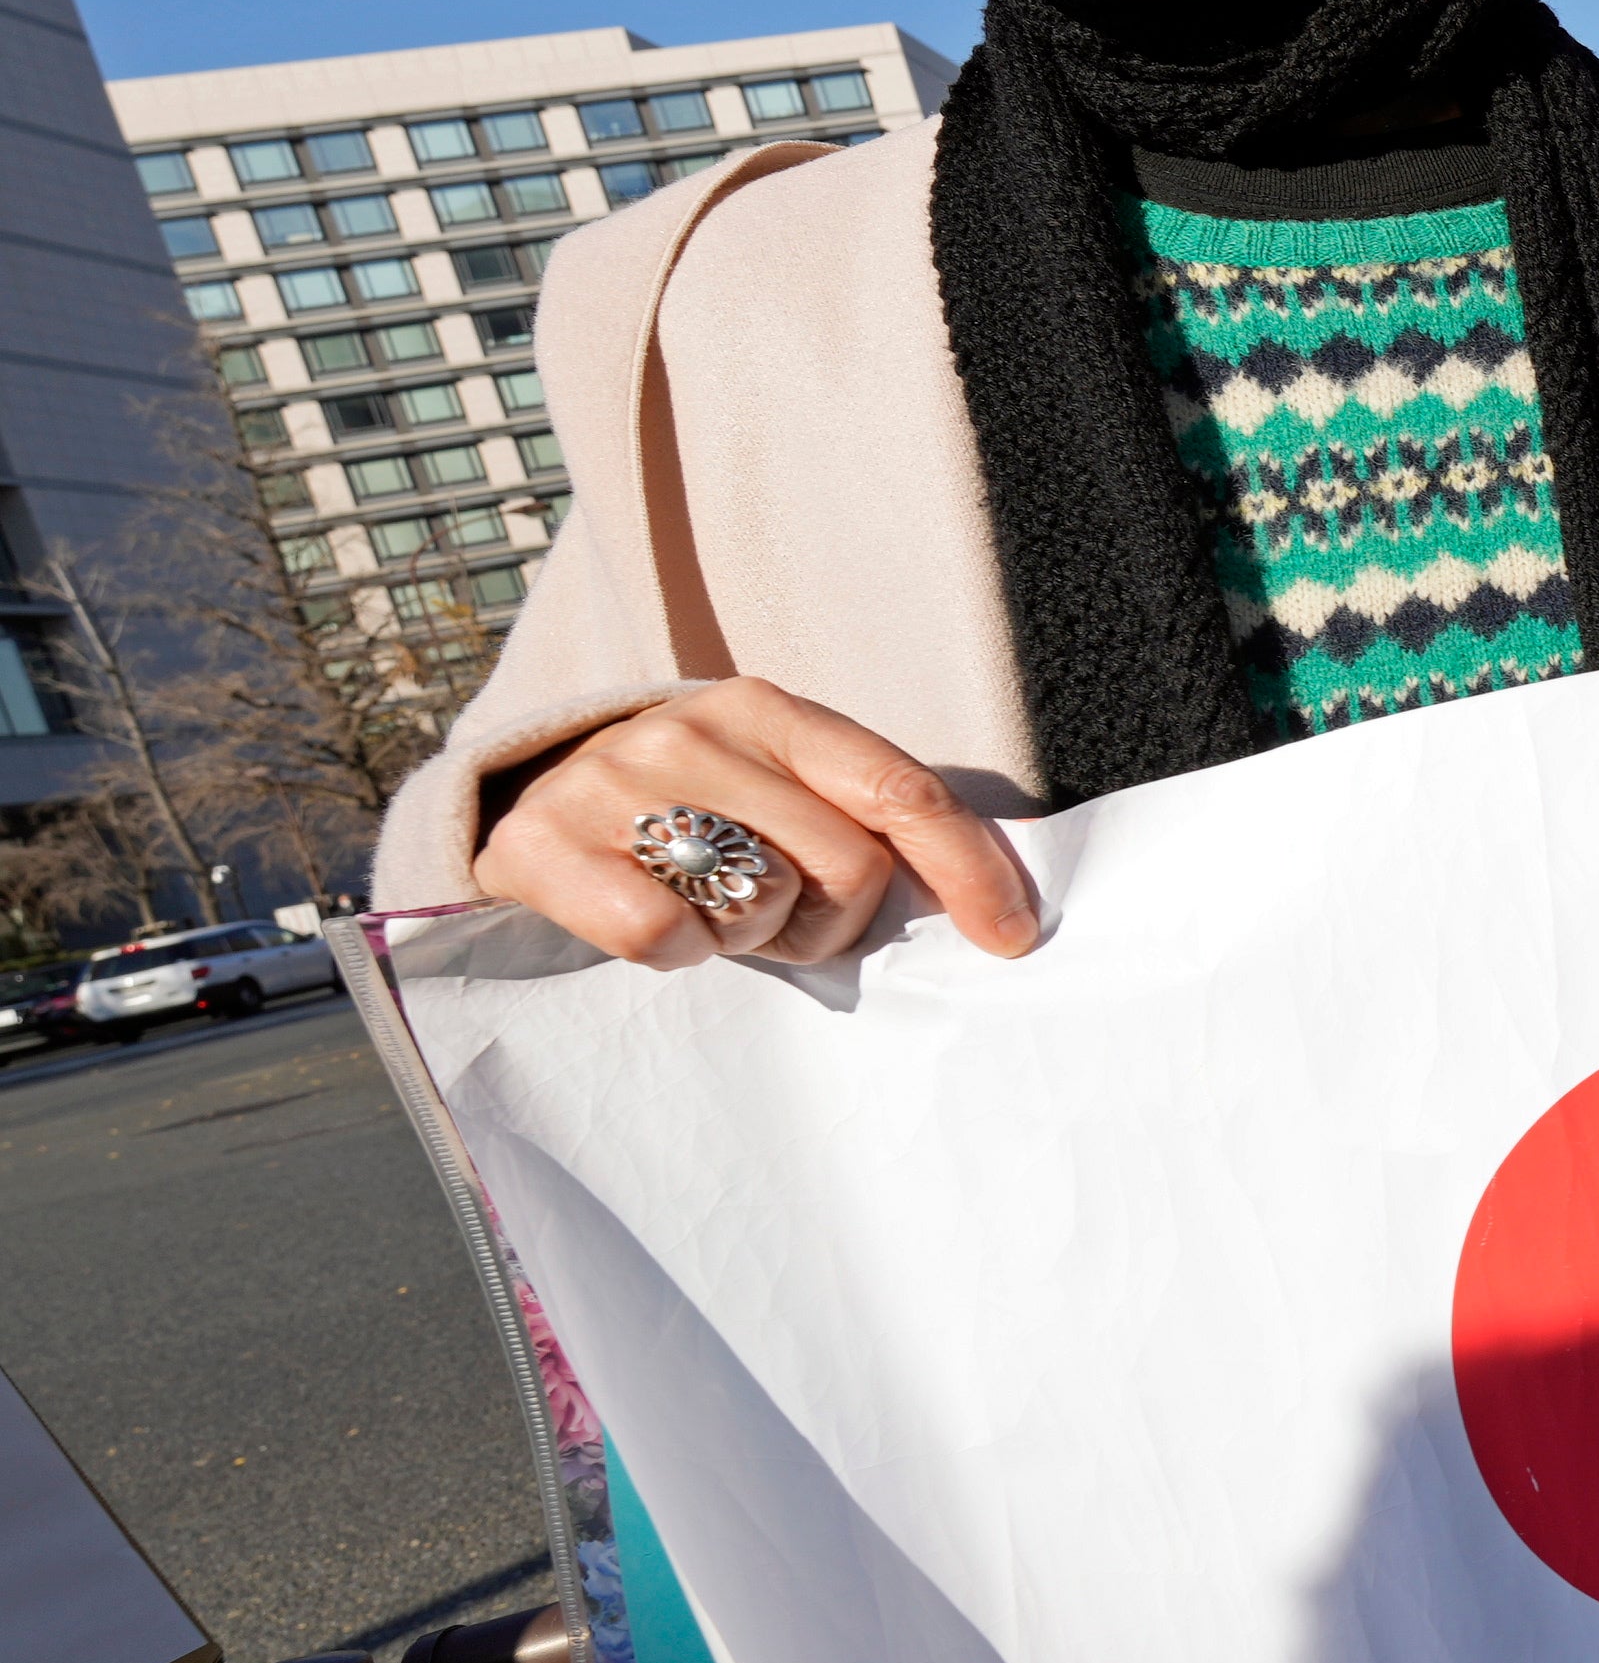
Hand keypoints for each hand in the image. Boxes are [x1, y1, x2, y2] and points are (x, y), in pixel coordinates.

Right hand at [469, 679, 1041, 968]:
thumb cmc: (685, 814)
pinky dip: (676, 952)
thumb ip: (860, 820)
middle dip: (833, 918)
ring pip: (764, 904)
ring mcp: (615, 782)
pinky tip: (652, 919)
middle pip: (848, 866)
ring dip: (756, 937)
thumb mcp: (775, 790)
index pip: (901, 789)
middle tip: (779, 915)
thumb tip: (986, 904)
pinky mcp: (544, 846)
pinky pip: (667, 937)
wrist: (524, 802)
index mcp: (769, 710)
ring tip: (711, 908)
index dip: (968, 868)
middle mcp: (694, 730)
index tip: (1010, 933)